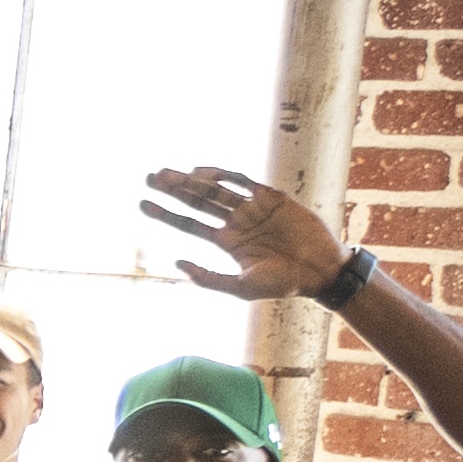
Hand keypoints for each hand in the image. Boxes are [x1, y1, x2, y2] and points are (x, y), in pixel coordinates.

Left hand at [142, 165, 344, 302]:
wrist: (320, 272)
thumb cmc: (283, 284)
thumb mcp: (241, 287)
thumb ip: (208, 278)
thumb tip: (176, 262)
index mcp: (228, 242)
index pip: (190, 224)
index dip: (165, 214)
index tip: (142, 204)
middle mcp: (237, 222)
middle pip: (197, 201)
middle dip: (173, 190)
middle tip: (148, 178)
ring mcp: (253, 208)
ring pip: (214, 189)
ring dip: (189, 180)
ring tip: (163, 174)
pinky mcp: (271, 197)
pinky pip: (241, 181)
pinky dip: (220, 175)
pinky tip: (196, 174)